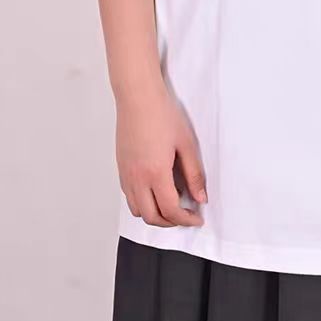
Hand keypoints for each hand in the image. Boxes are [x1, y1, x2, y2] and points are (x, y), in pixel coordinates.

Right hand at [116, 86, 206, 226]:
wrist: (138, 98)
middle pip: (151, 217)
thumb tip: (200, 198)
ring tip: (171, 205)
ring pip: (137, 209)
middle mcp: (137, 178)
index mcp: (155, 173)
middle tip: (186, 215)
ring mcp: (126, 174)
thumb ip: (194, 174)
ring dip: (154, 214)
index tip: (196, 218)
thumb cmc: (162, 115)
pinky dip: (143, 202)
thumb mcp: (186, 144)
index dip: (186, 219)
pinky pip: (129, 196)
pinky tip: (156, 191)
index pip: (170, 210)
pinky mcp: (120, 167)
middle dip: (170, 222)